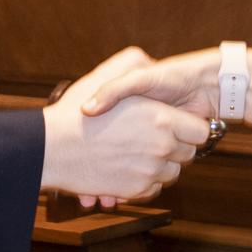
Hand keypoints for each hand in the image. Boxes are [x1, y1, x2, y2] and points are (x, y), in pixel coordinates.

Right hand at [42, 48, 212, 202]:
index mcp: (161, 119)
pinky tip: (127, 168)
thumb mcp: (105, 77)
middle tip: (153, 137)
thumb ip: (132, 65)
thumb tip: (151, 60)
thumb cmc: (75, 114)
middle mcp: (161, 147)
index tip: (177, 124)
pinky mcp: (135, 191)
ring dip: (160, 165)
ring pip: (171, 173)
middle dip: (175, 147)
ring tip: (137, 152)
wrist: (51, 149)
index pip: (199, 131)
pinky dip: (144, 181)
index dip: (189, 128)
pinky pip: (153, 189)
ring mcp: (149, 172)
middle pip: (188, 154)